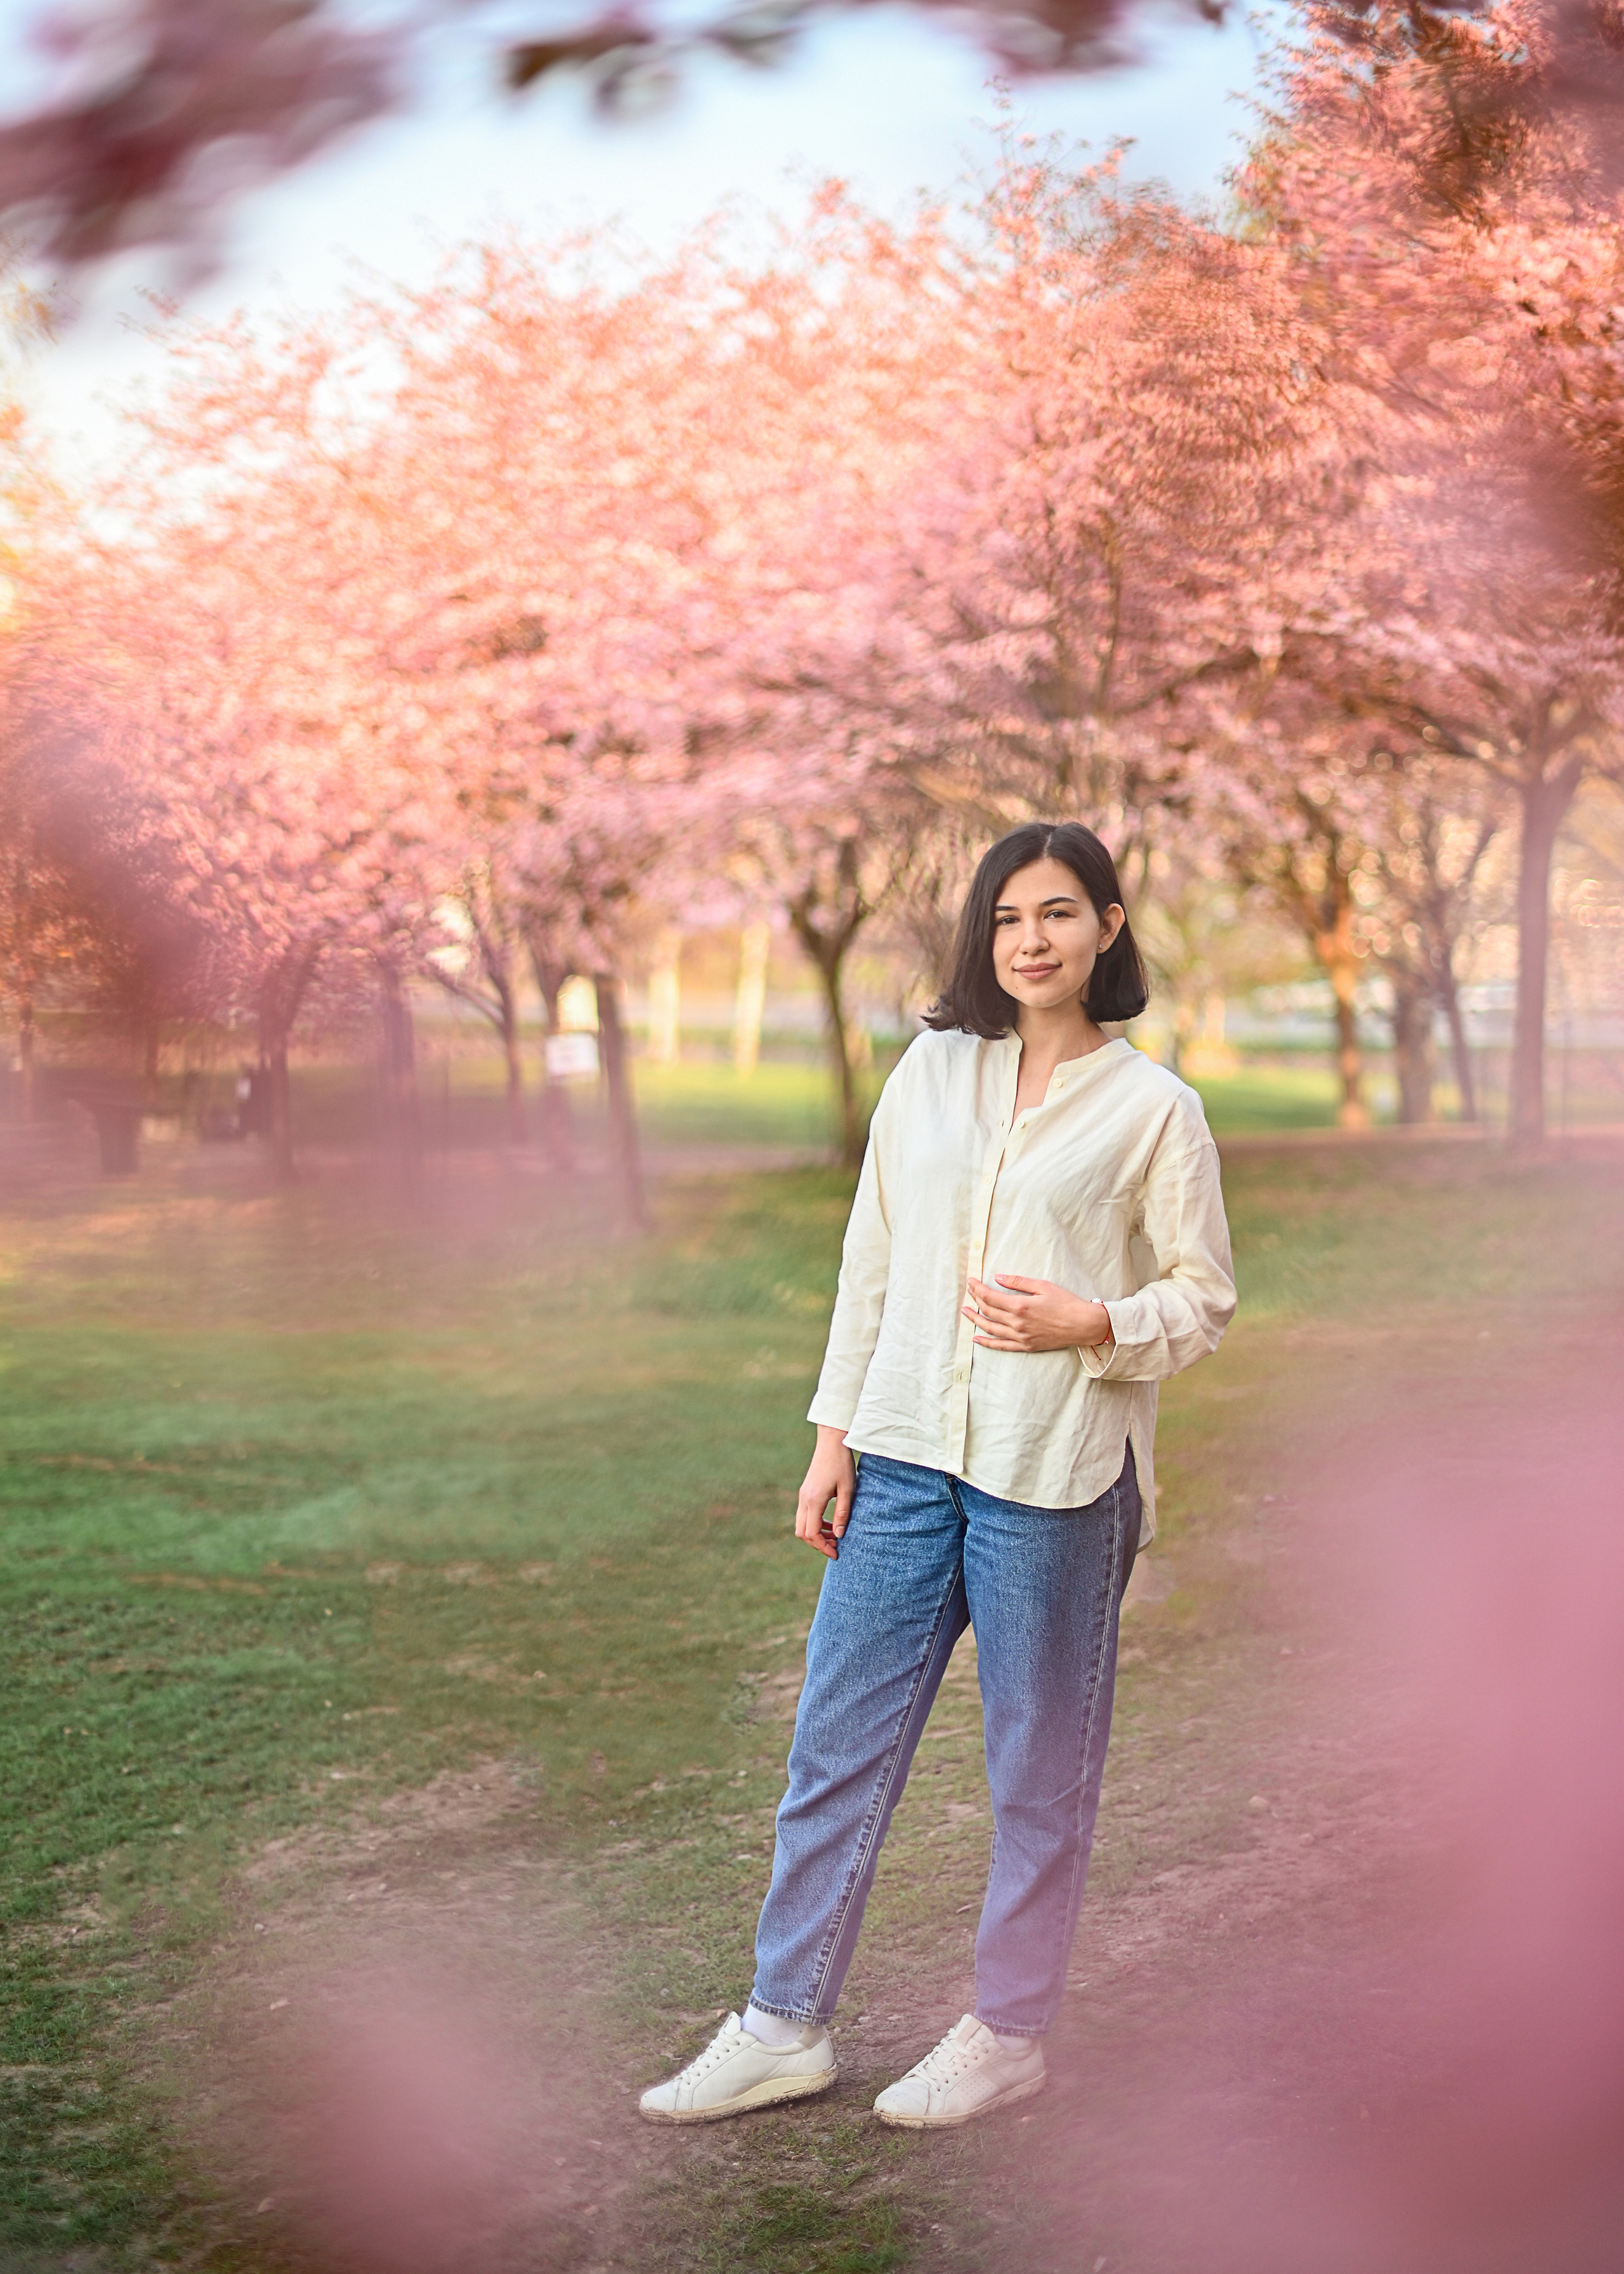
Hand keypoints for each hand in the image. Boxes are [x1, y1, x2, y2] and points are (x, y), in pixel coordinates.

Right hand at [795, 1425, 855, 1559]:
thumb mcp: (848, 1490)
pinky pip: (805, 1515)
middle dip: (817, 1544)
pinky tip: (832, 1524)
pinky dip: (816, 1524)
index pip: (811, 1533)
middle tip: (835, 1548)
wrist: (831, 1442)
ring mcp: (803, 1495)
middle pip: (802, 1532)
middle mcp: (804, 1499)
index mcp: (814, 1500)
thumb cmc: (842, 1464)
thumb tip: (840, 1535)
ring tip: (836, 1536)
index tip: (836, 1553)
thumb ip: (843, 1513)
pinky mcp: (806, 1492)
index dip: (823, 1547)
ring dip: (817, 1534)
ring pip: (801, 1525)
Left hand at [964, 1274, 1112, 1353]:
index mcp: (1020, 1306)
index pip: (990, 1297)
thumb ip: (1018, 1282)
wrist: (1083, 1325)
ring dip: (975, 1320)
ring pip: (990, 1329)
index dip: (977, 1289)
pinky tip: (976, 1338)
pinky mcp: (1026, 1347)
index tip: (970, 1282)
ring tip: (965, 1312)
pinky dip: (987, 1343)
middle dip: (975, 1300)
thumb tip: (997, 1278)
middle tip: (968, 1292)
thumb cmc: (1066, 1303)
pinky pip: (1001, 1346)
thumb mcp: (1043, 1286)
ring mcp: (1020, 1337)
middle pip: (988, 1311)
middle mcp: (1017, 1324)